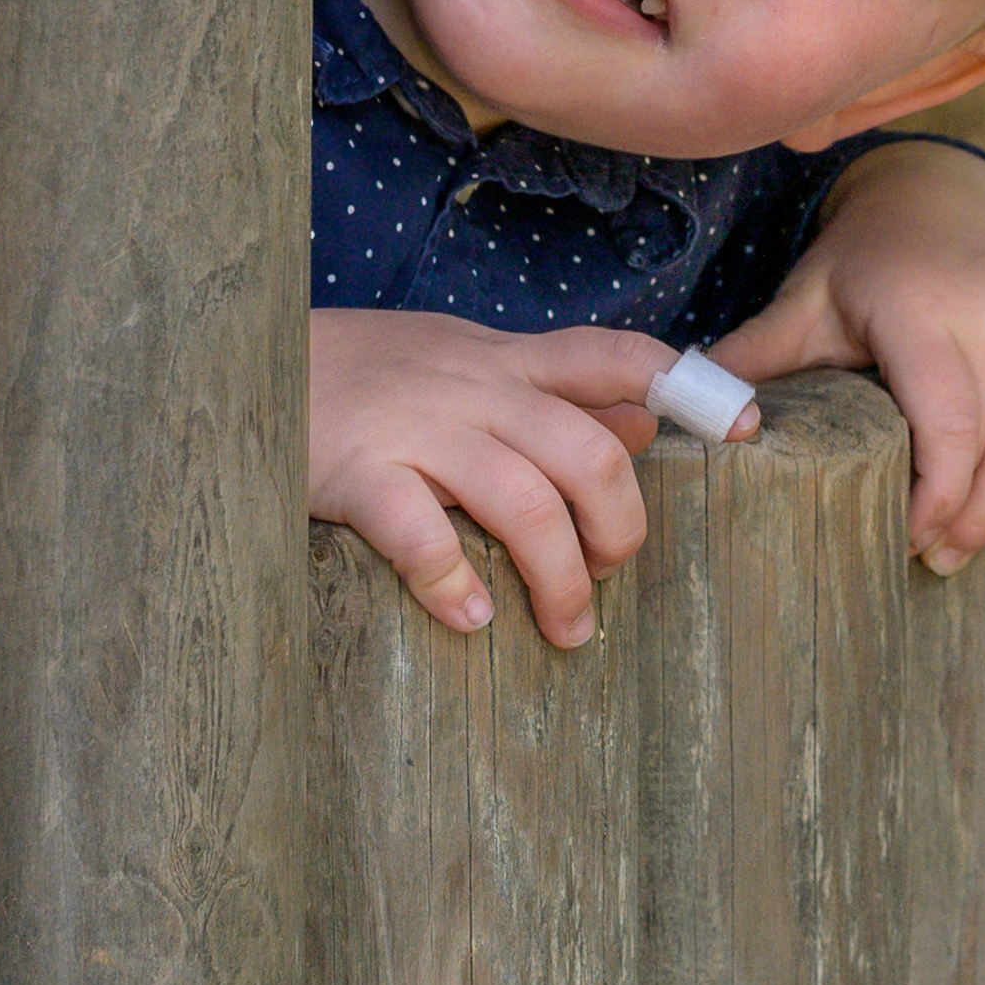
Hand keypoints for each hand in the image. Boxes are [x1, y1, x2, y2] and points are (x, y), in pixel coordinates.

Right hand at [309, 309, 758, 645]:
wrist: (239, 357)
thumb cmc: (360, 373)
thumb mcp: (462, 362)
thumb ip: (548, 386)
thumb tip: (643, 416)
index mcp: (501, 358)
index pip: (613, 355)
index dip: (687, 386)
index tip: (745, 428)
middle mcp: (470, 386)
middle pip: (587, 448)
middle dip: (621, 524)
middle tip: (611, 577)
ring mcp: (414, 427)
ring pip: (523, 498)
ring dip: (559, 576)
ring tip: (566, 629)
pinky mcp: (355, 472)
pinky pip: (420, 532)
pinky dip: (455, 582)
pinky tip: (471, 617)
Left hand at [710, 139, 984, 572]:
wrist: (939, 191)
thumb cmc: (867, 260)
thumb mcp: (807, 299)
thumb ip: (754, 358)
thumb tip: (681, 408)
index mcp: (923, 308)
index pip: (946, 425)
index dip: (933, 497)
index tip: (903, 538)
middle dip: (965, 518)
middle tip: (929, 556)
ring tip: (964, 537)